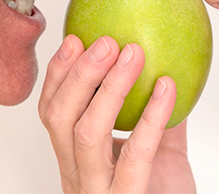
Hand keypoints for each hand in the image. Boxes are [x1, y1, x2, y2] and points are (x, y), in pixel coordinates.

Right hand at [39, 35, 195, 193]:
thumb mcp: (157, 152)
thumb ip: (157, 116)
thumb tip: (167, 67)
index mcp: (75, 160)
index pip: (51, 111)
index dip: (58, 74)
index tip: (74, 39)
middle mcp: (77, 176)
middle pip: (59, 118)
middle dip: (79, 74)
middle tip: (106, 41)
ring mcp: (98, 191)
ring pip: (87, 135)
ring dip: (110, 88)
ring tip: (134, 54)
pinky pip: (135, 156)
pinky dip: (151, 117)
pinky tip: (167, 88)